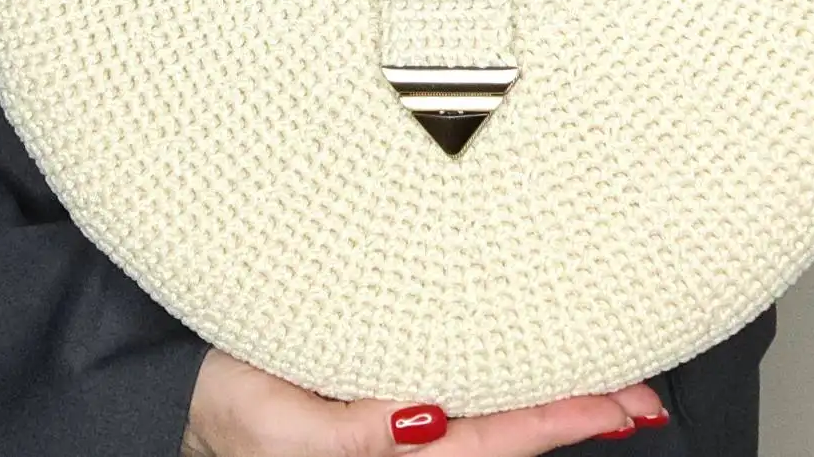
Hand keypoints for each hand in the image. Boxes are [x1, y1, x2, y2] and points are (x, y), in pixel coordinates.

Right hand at [181, 347, 669, 455]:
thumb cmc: (215, 400)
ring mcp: (391, 409)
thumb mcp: (272, 421)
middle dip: (575, 410)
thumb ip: (350, 430)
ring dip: (549, 394)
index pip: (489, 436)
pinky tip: (531, 367)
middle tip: (646, 392)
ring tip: (616, 383)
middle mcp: (398, 432)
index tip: (620, 404)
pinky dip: (503, 380)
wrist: (167, 383)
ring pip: (487, 406)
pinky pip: (454, 385)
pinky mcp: (375, 379)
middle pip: (504, 427)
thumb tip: (426, 419)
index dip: (556, 419)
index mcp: (382, 446)